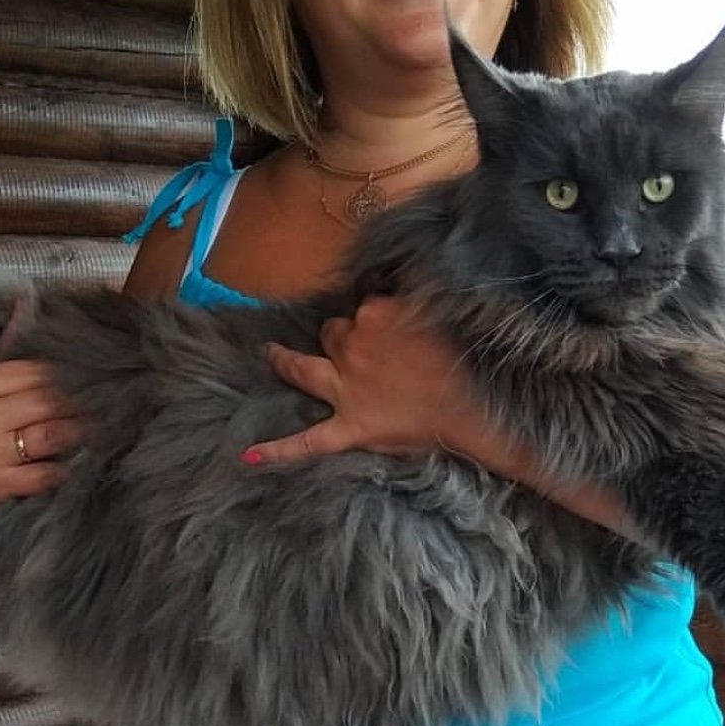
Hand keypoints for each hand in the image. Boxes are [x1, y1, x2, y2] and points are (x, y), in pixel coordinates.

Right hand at [0, 358, 81, 547]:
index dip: (66, 376)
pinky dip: (65, 467)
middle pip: (51, 401)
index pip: (36, 371)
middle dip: (79, 403)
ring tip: (93, 429)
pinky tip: (72, 461)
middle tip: (100, 404)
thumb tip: (24, 306)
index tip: (85, 379)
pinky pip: (47, 473)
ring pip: (55, 434)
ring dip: (79, 432)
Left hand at [243, 296, 482, 465]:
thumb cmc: (469, 360)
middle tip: (362, 348)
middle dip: (340, 337)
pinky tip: (246, 456)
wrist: (477, 409)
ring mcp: (347, 389)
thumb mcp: (444, 308)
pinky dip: (277, 450)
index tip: (390, 327)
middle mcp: (354, 347)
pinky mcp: (350, 427)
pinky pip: (308, 440)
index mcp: (377, 313)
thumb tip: (406, 270)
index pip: (364, 308)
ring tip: (270, 356)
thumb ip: (419, 290)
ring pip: (305, 368)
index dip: (375, 318)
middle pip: (333, 332)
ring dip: (285, 361)